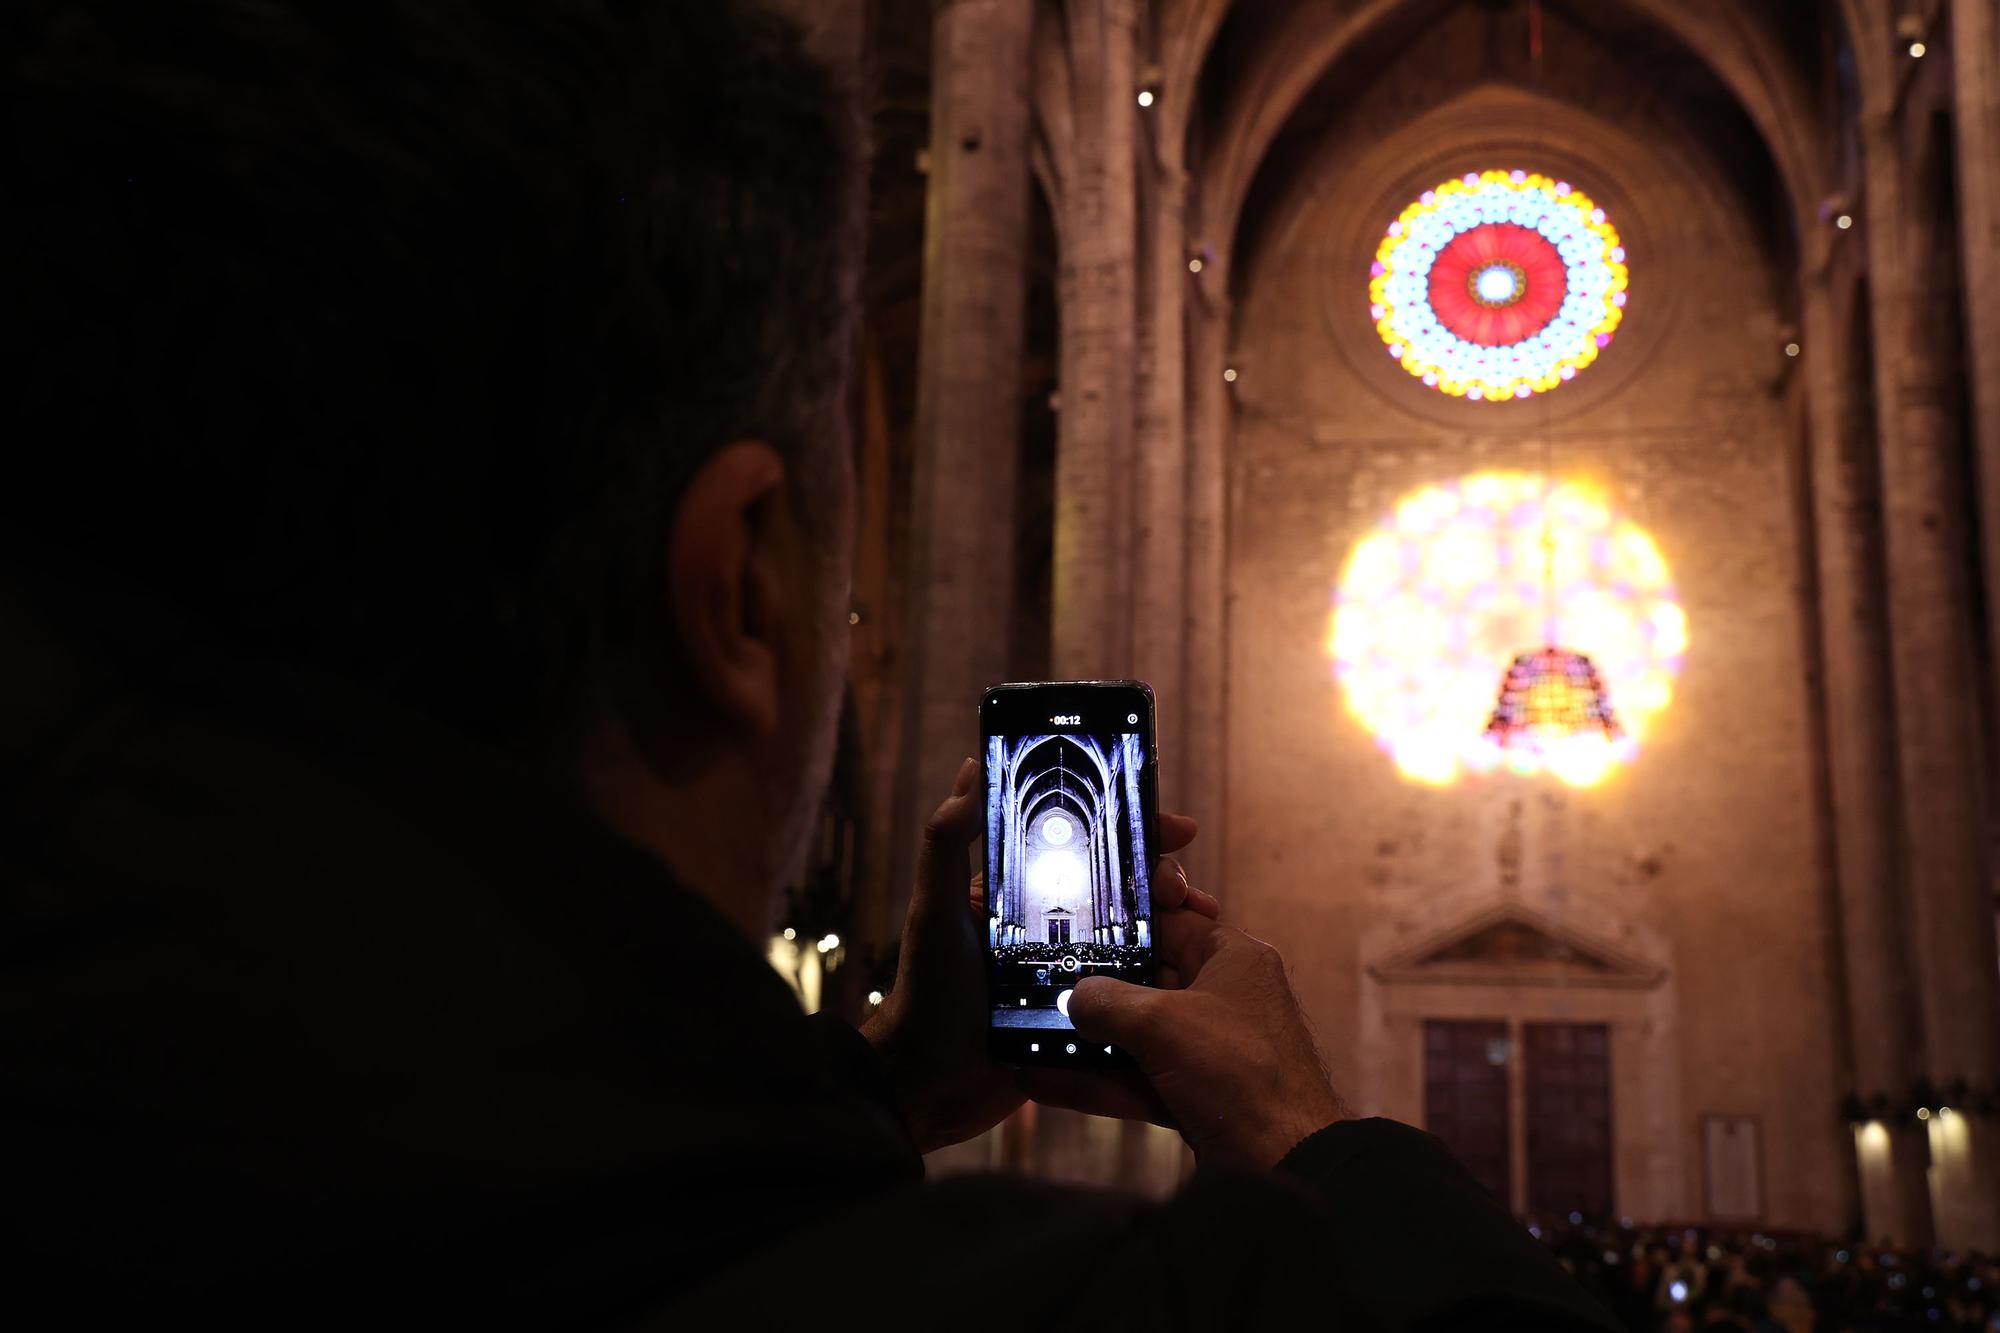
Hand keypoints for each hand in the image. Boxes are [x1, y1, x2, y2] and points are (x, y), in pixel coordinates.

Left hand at [861, 757, 1209, 1152]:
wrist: (931, 1082)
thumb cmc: (927, 991)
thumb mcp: (935, 909)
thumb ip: (946, 841)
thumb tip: (971, 768)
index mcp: (1022, 890)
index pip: (1087, 842)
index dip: (1135, 828)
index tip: (1176, 827)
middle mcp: (1051, 921)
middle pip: (1125, 885)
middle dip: (1165, 877)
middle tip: (1185, 892)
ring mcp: (1072, 966)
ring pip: (1138, 932)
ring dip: (1177, 922)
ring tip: (1205, 922)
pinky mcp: (1086, 1011)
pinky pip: (1136, 984)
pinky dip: (1168, 971)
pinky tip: (1194, 972)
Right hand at [1035, 905, 1347, 1170]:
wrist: (1284, 1165)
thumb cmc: (1246, 1077)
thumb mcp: (1162, 1023)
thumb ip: (1107, 1002)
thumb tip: (1074, 999)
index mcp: (1233, 959)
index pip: (1170, 922)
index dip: (1123, 923)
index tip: (1078, 926)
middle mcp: (1224, 998)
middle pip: (1146, 980)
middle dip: (1094, 989)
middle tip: (1042, 985)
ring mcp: (1210, 1049)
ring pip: (1138, 1036)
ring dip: (1089, 1041)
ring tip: (1033, 1037)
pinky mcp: (1197, 1094)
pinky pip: (1138, 1079)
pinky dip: (1098, 1081)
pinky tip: (1046, 1082)